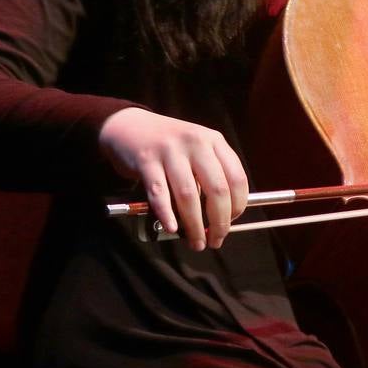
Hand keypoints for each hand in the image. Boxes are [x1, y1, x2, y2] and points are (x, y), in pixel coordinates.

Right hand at [99, 107, 249, 249]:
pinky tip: (172, 228)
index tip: (232, 222)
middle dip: (219, 221)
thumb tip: (223, 216)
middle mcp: (196, 143)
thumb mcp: (197, 149)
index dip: (238, 205)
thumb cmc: (169, 145)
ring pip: (189, 195)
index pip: (237, 177)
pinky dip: (167, 215)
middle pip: (217, 189)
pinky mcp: (146, 161)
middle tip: (216, 240)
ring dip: (194, 224)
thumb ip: (211, 174)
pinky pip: (159, 194)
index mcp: (214, 141)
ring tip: (196, 242)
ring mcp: (170, 151)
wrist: (130, 126)